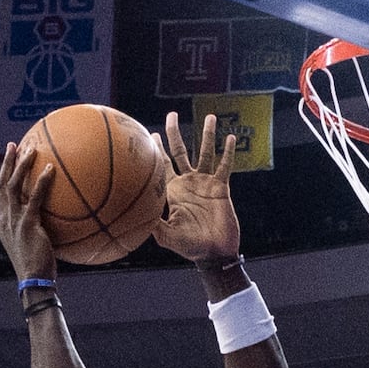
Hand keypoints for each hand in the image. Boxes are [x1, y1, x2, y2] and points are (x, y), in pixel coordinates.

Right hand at [0, 140, 59, 280]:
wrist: (34, 282)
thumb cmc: (37, 268)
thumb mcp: (32, 246)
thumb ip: (36, 229)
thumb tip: (52, 221)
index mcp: (2, 224)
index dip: (1, 175)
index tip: (8, 160)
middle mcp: (4, 219)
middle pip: (2, 184)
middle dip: (7, 163)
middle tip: (14, 145)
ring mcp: (13, 221)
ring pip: (13, 186)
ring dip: (21, 166)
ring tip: (32, 150)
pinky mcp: (27, 225)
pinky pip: (34, 198)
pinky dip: (41, 182)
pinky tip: (51, 170)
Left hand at [152, 110, 240, 266]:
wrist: (215, 253)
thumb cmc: (190, 247)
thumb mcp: (168, 237)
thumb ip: (155, 225)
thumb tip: (138, 216)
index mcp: (174, 191)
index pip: (163, 165)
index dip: (157, 149)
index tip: (150, 133)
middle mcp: (189, 183)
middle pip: (180, 152)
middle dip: (175, 134)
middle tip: (172, 114)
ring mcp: (205, 183)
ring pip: (205, 153)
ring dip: (207, 135)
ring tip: (210, 116)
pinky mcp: (221, 188)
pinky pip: (224, 166)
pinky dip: (228, 152)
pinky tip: (230, 138)